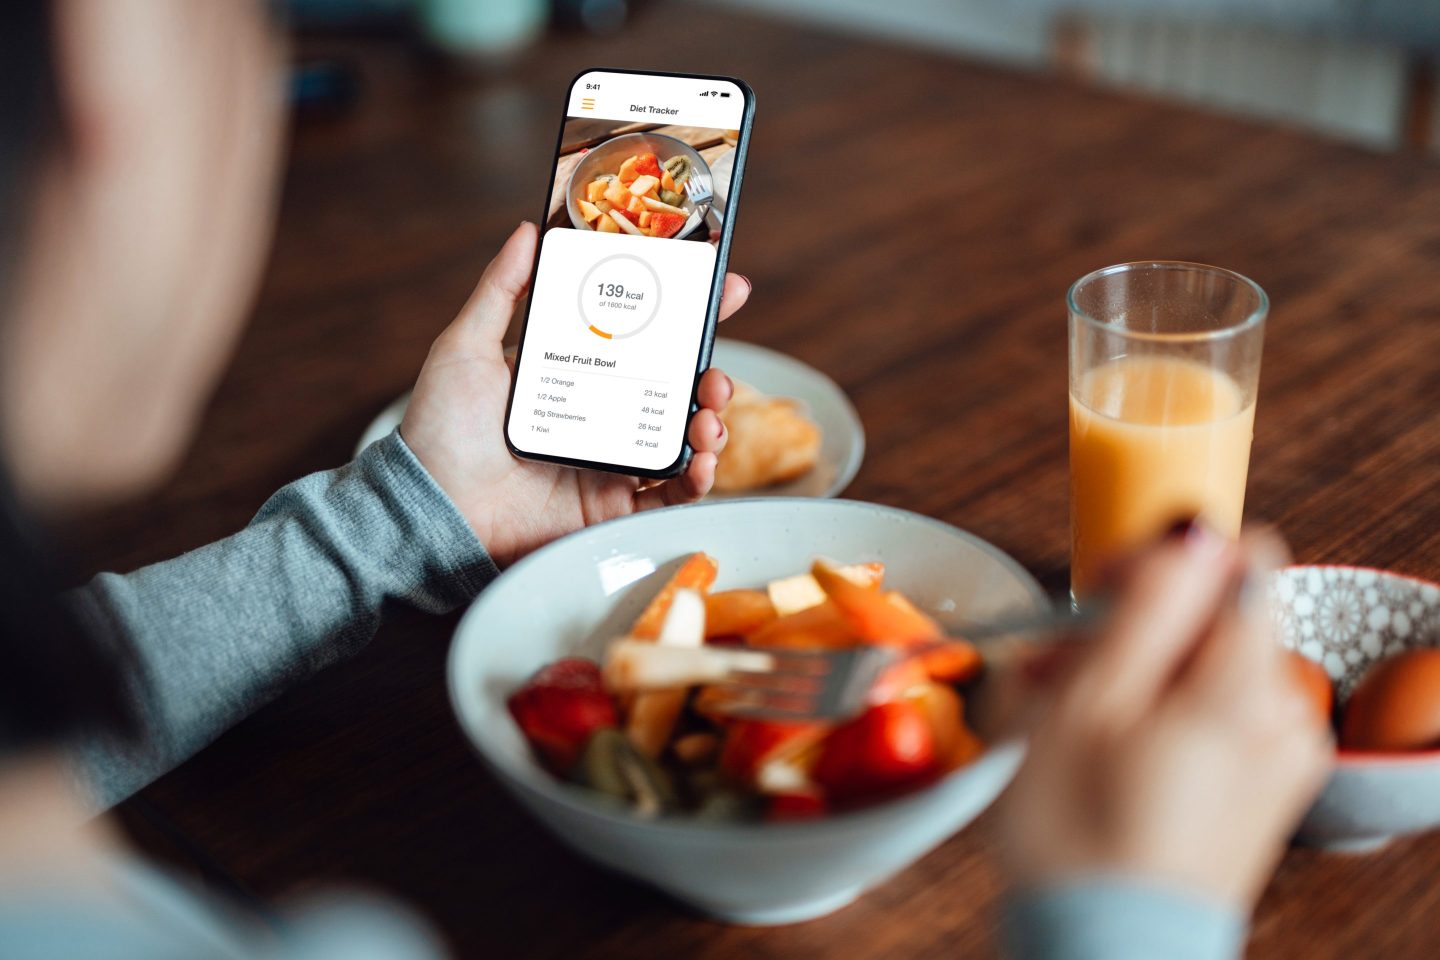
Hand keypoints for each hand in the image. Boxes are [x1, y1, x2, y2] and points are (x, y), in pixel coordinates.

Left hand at [401, 223, 749, 566]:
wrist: (434, 509)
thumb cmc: (441, 431)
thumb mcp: (466, 348)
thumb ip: (500, 289)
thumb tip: (528, 230)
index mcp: (578, 375)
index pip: (645, 339)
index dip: (690, 314)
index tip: (724, 287)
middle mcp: (601, 417)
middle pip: (676, 391)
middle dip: (711, 377)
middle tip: (715, 374)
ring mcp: (611, 463)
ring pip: (682, 439)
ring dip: (711, 424)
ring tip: (708, 417)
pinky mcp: (612, 509)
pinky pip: (671, 494)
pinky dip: (697, 479)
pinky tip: (699, 461)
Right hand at [1000, 524, 1332, 908]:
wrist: (1105, 953)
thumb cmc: (1080, 834)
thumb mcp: (1089, 699)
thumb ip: (1150, 606)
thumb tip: (1194, 531)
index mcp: (1244, 683)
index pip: (1239, 558)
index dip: (1164, 561)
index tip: (1105, 595)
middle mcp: (1282, 713)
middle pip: (1217, 615)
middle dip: (1135, 625)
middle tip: (1060, 669)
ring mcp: (1277, 756)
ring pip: (1207, 666)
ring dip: (1137, 672)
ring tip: (1069, 718)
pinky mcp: (1261, 790)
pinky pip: (1215, 717)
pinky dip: (1160, 716)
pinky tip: (1105, 750)